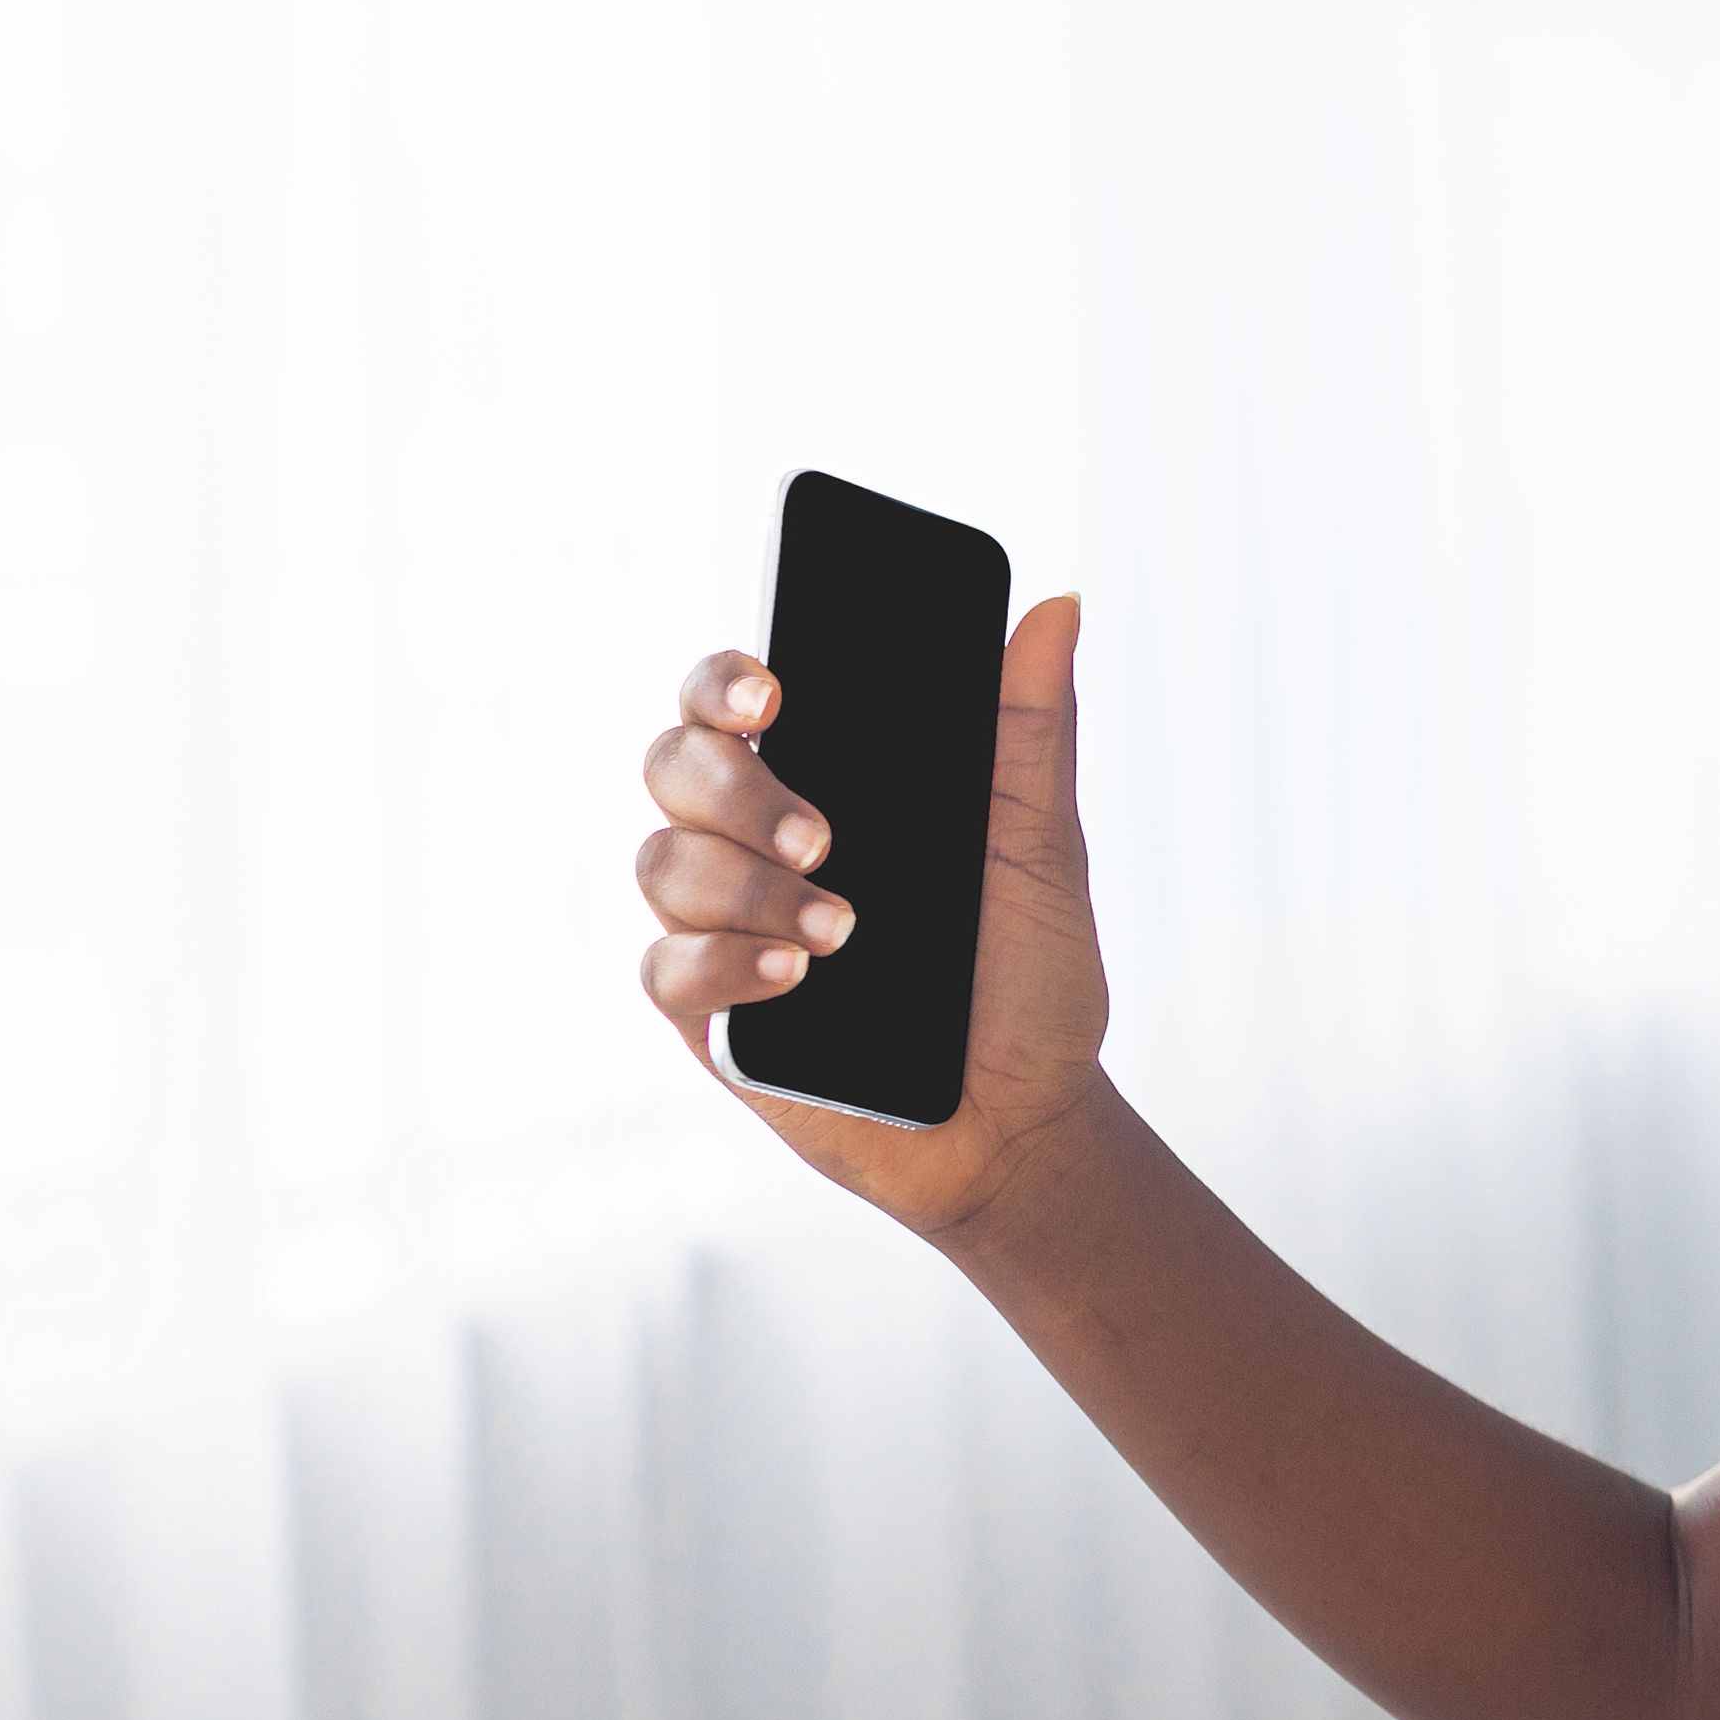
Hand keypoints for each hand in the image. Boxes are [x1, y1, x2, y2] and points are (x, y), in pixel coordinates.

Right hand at [632, 594, 1115, 1242]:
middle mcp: (749, 841)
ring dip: (748, 889)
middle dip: (739, 790)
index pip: (731, 699)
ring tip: (846, 930)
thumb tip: (1056, 604)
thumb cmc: (1027, 976)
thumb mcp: (1041, 845)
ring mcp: (718, 926)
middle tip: (826, 837)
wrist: (1024, 1116)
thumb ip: (1029, 726)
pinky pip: (666, 967)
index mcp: (820, 780)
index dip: (726, 679)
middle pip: (675, 764)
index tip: (773, 692)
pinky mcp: (706, 1016)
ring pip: (663, 863)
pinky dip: (729, 965)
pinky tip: (799, 977)